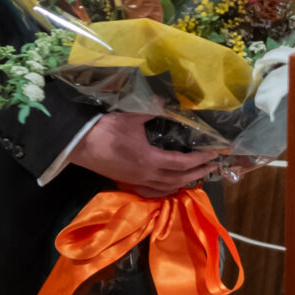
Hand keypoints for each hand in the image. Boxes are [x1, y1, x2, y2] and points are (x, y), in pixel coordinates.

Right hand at [76, 111, 222, 198]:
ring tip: (197, 174)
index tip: (215, 153)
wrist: (79, 144)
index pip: (182, 163)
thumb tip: (168, 102)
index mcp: (150, 159)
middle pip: (178, 179)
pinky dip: (166, 190)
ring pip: (166, 188)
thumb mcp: (133, 116)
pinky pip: (152, 192)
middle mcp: (146, 175)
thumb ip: (154, 109)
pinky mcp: (127, 183)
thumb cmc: (106, 129)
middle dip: (198, 172)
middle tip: (214, 165)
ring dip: (184, 182)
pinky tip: (171, 186)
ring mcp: (136, 181)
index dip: (201, 159)